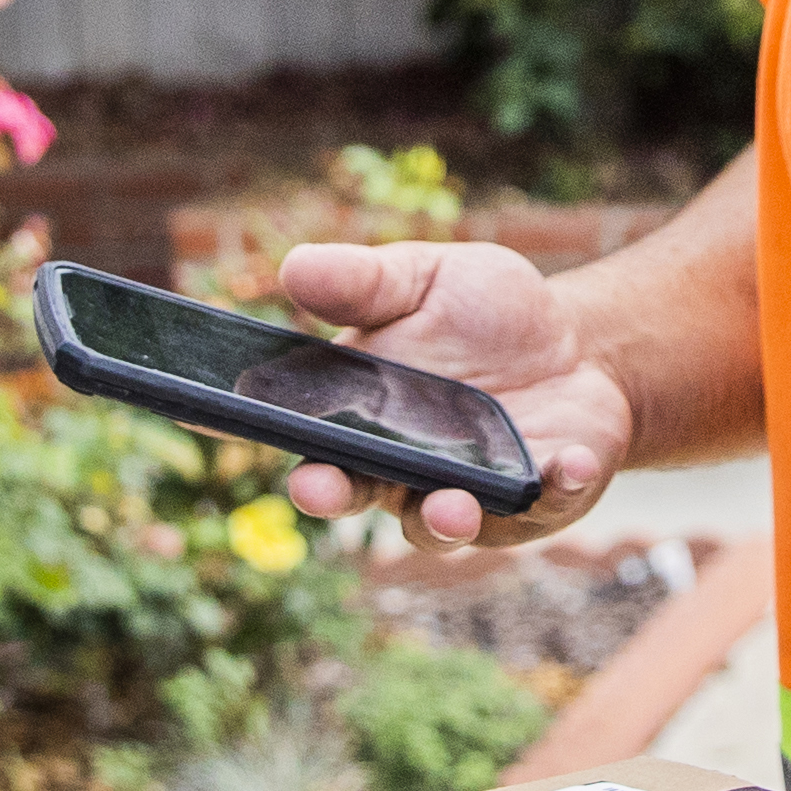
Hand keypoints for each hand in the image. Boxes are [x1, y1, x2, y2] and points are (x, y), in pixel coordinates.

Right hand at [268, 238, 633, 548]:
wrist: (577, 346)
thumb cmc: (482, 316)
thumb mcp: (425, 278)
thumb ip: (364, 282)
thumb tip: (293, 266)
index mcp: (358, 417)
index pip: (295, 431)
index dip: (247, 429)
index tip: (213, 422)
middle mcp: (401, 467)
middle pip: (352, 492)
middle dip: (333, 494)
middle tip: (322, 487)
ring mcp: (467, 492)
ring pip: (438, 523)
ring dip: (442, 518)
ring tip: (454, 503)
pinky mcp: (536, 501)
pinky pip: (543, 505)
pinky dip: (555, 487)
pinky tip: (568, 459)